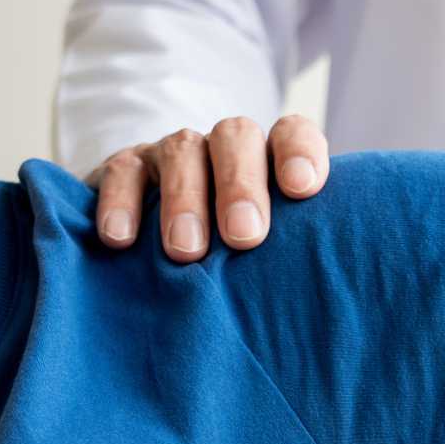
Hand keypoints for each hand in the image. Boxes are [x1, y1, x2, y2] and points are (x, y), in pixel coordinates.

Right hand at [86, 115, 329, 261]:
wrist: (155, 251)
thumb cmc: (232, 262)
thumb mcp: (267, 255)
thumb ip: (293, 257)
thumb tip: (323, 309)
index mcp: (268, 161)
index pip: (291, 134)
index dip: (299, 153)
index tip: (302, 190)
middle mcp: (222, 149)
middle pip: (236, 139)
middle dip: (241, 185)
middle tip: (244, 236)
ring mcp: (171, 155)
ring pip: (182, 152)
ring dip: (185, 199)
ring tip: (187, 250)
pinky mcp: (123, 169)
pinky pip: (121, 173)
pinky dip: (121, 203)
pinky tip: (121, 238)